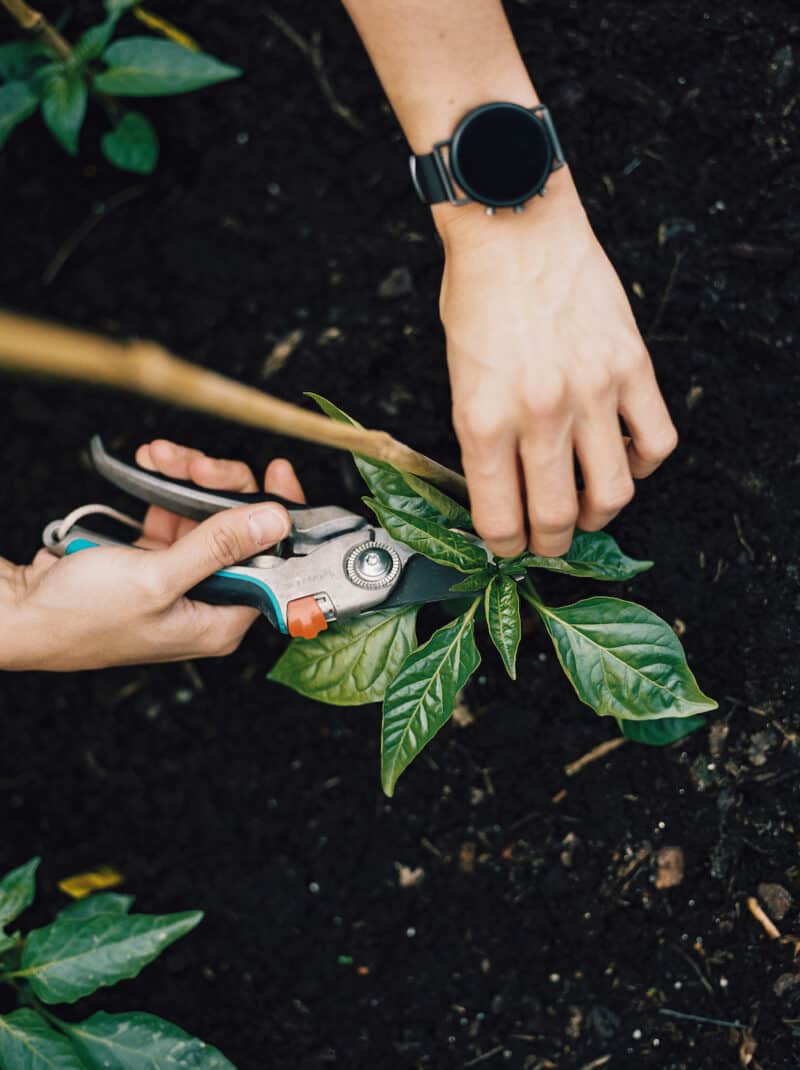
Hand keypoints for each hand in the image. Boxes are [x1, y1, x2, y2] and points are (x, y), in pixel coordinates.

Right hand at [1, 441, 304, 670]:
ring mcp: (181, 577)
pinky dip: (165, 486)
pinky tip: (152, 463)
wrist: (18, 612)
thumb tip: (275, 520)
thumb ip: (218, 546)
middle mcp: (208, 599)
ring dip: (189, 478)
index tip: (278, 472)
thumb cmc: (80, 616)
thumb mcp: (156, 579)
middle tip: (200, 464)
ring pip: (208, 514)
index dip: (280, 516)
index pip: (274, 564)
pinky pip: (174, 513)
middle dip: (223, 488)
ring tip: (165, 456)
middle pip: (243, 531)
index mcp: (221, 620)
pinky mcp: (153, 558)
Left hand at [434, 172, 677, 557]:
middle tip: (548, 540)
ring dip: (599, 515)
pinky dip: (642, 463)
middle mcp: (539, 413)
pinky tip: (623, 455)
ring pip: (614, 493)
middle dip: (551, 544)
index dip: (505, 547)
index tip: (509, 547)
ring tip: (587, 507)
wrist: (514, 225)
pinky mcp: (631, 366)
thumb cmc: (477, 297)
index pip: (500, 518)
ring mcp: (592, 390)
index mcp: (483, 419)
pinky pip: (656, 442)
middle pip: (557, 518)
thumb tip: (506, 492)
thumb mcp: (459, 378)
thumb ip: (483, 438)